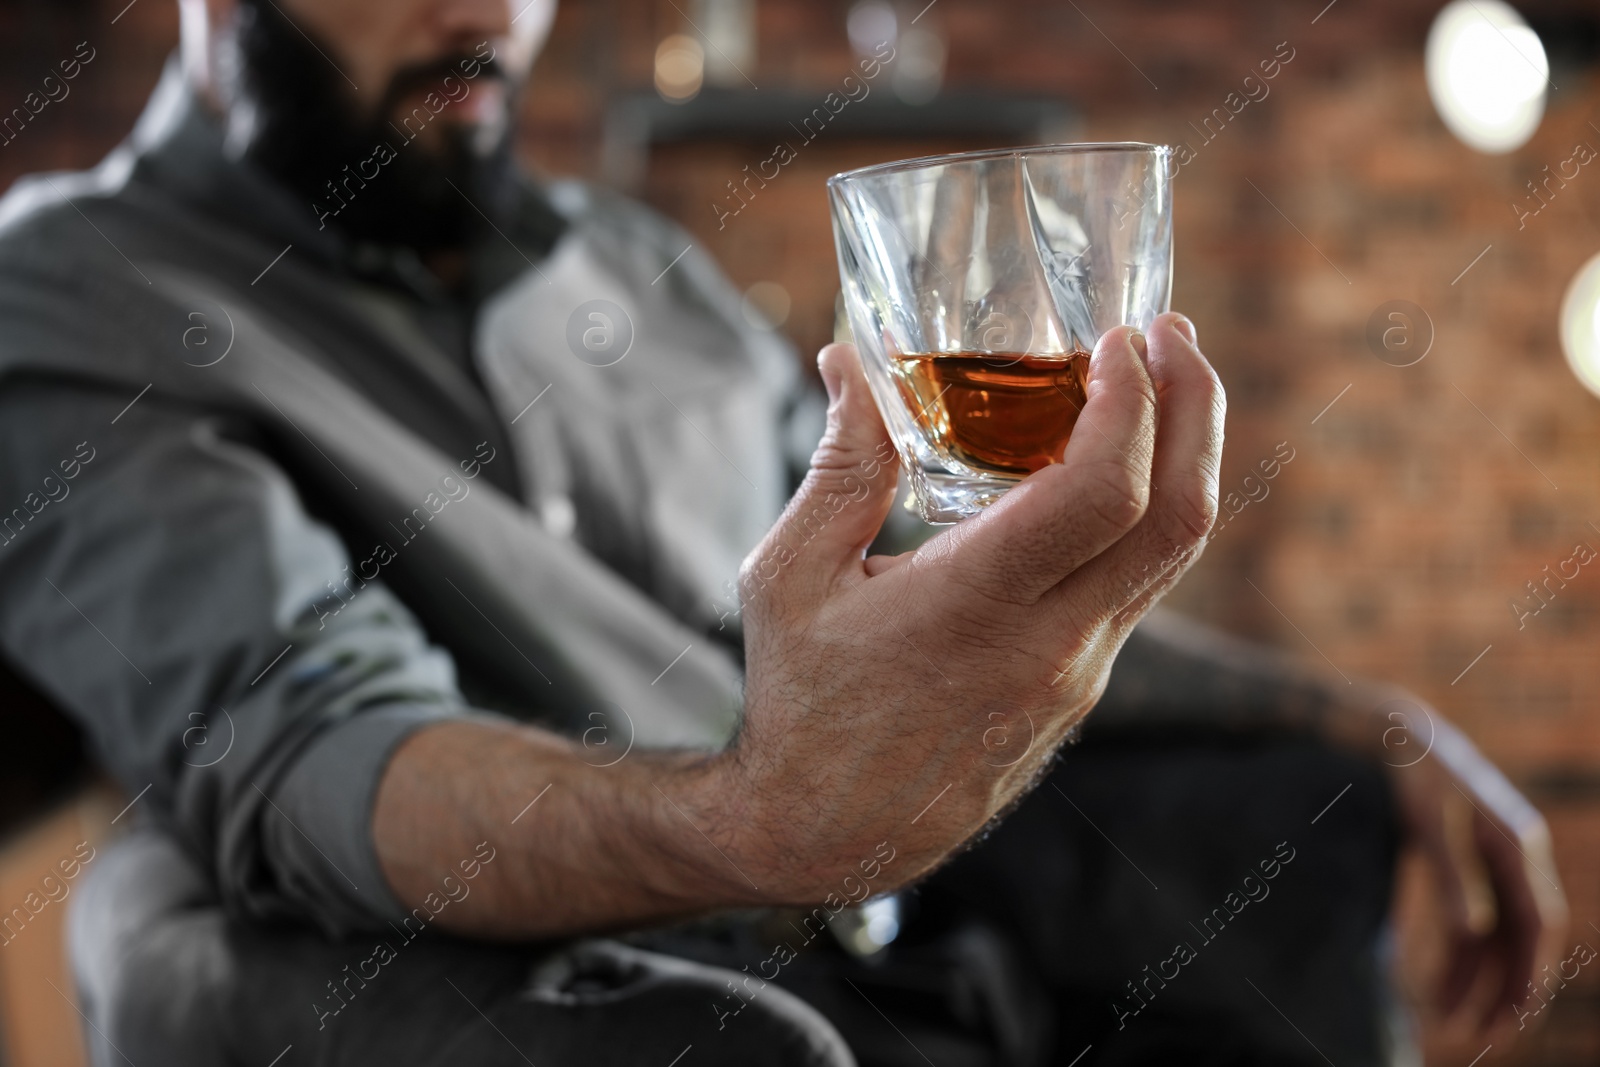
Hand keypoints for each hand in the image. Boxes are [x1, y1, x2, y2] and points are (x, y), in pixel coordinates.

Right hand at [705, 313, 1225, 899]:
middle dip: (1193, 408)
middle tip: (1171, 333)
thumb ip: (839, 466)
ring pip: (1172, 556)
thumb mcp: (790, 576)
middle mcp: (1049, 645)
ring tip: (1155, 382)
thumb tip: (847, 362)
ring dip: (1182, 457)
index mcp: (974, 608)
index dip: (1132, 402)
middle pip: (1177, 519)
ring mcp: (1077, 674)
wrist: (828, 832)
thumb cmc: (800, 704)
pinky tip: (1105, 469)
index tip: (1120, 337)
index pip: (1102, 495)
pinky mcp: (1079, 689)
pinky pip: (1137, 587)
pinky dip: (1145, 511)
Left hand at [1374, 698, 1567, 1033]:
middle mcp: (1518, 858)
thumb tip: (1473, 932)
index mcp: (1519, 845)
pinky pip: (1476, 922)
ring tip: (1448, 1022)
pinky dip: (1460, 956)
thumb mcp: (1432, 824)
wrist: (1403, 737)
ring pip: (1497, 936)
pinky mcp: (1474, 867)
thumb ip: (1454, 877)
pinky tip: (1439, 987)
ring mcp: (1498, 864)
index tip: (1517, 1012)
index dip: (1533, 969)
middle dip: (1507, 989)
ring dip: (1478, 981)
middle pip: (1522, 938)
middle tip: (1483, 1034)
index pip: (1539, 921)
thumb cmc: (1418, 776)